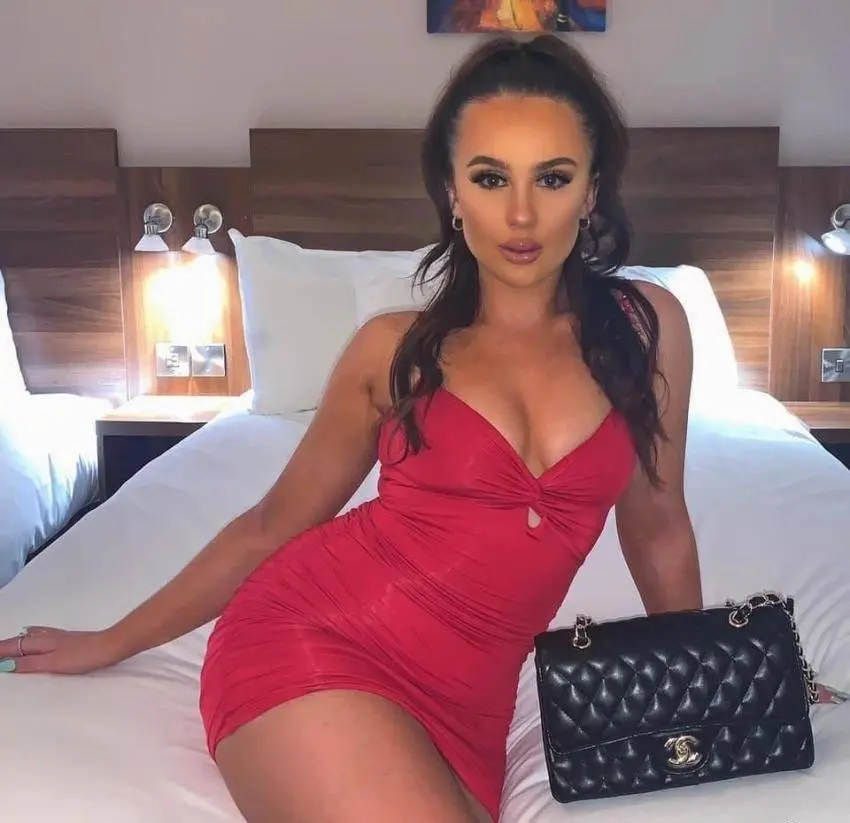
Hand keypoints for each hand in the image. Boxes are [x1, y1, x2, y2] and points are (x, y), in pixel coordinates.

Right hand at [0, 626, 125, 673]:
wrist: (110, 646)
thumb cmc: (82, 656)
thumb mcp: (52, 663)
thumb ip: (30, 664)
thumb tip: (5, 665)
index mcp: (41, 642)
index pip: (14, 646)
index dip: (1, 651)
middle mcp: (47, 636)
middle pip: (20, 640)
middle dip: (5, 645)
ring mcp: (58, 636)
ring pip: (30, 636)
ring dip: (17, 641)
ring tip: (7, 645)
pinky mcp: (68, 639)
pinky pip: (41, 635)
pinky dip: (30, 636)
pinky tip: (34, 635)